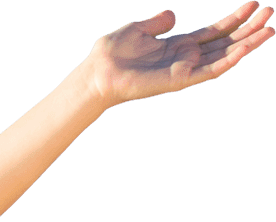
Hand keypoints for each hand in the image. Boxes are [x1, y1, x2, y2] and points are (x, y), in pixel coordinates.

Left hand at [85, 1, 273, 108]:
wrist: (97, 72)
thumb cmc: (112, 53)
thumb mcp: (138, 28)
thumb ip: (158, 22)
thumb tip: (173, 15)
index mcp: (178, 44)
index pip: (214, 31)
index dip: (234, 19)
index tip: (255, 5)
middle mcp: (185, 57)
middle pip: (225, 42)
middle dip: (249, 29)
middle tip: (271, 14)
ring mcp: (184, 69)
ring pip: (224, 56)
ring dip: (248, 44)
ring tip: (269, 30)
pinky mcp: (179, 80)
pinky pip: (209, 71)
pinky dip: (228, 61)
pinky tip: (245, 49)